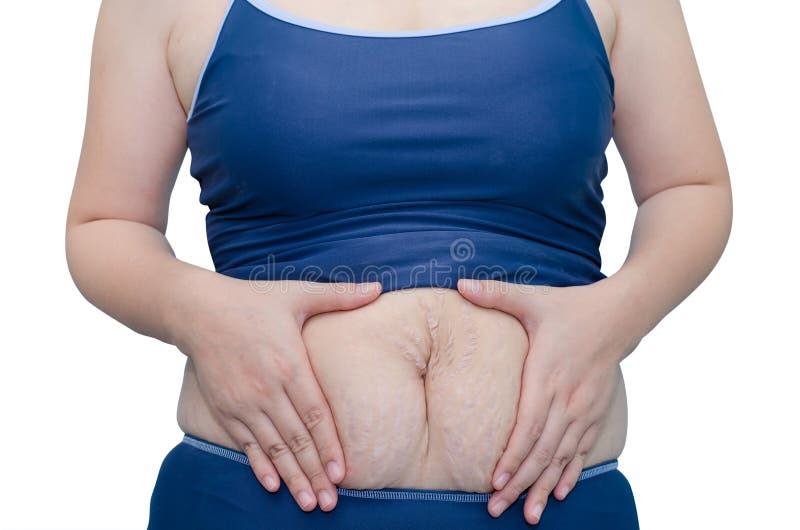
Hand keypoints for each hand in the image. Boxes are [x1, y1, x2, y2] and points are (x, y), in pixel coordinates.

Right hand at [170, 274, 381, 512]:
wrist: (197, 309)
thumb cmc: (252, 300)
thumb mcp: (297, 293)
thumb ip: (339, 296)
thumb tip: (379, 288)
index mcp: (289, 363)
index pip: (315, 415)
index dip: (329, 446)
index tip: (343, 473)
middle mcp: (266, 389)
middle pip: (296, 440)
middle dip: (314, 474)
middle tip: (330, 503)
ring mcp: (243, 402)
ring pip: (273, 448)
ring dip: (291, 478)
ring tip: (308, 503)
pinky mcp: (224, 408)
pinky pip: (245, 443)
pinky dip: (260, 466)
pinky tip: (273, 486)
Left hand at [456, 278, 639, 524]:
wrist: (622, 315)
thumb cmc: (572, 308)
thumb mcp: (533, 298)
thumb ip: (496, 295)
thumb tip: (459, 284)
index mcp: (547, 375)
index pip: (528, 426)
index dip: (512, 456)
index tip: (494, 480)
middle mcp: (568, 399)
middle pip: (542, 451)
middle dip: (519, 483)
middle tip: (497, 510)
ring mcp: (585, 410)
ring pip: (562, 458)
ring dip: (544, 488)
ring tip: (529, 515)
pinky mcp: (596, 413)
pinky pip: (582, 451)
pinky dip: (570, 474)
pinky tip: (561, 494)